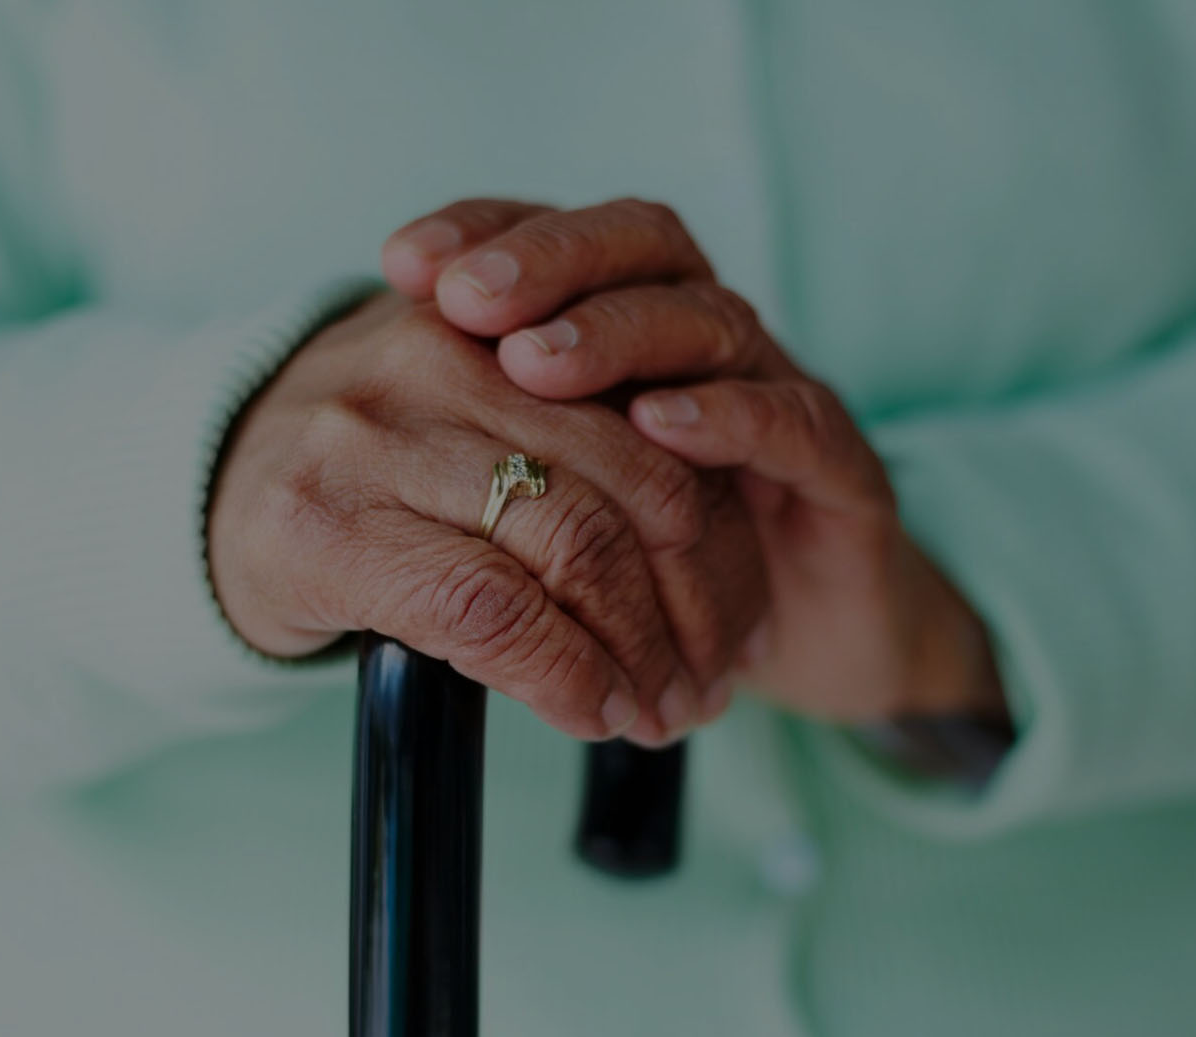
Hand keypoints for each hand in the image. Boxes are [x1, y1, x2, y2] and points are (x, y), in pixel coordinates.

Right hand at [208, 290, 765, 744]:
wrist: (192, 497)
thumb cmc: (362, 472)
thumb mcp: (468, 418)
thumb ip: (574, 444)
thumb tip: (711, 550)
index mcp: (495, 322)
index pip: (660, 421)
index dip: (726, 530)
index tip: (746, 615)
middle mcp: (440, 359)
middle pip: (640, 484)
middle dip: (703, 603)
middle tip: (716, 682)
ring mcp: (377, 439)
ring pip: (578, 547)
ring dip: (646, 654)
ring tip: (666, 711)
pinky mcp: (327, 528)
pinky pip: (492, 609)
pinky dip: (566, 675)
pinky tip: (593, 710)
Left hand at [382, 199, 1004, 719]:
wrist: (812, 645)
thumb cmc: (661, 578)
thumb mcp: (554, 517)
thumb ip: (486, 466)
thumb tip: (355, 439)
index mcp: (637, 335)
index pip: (566, 240)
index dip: (490, 233)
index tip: (404, 262)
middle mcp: (707, 343)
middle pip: (642, 250)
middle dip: (551, 262)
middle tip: (468, 299)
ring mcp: (778, 393)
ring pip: (710, 319)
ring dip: (620, 333)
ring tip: (538, 364)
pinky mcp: (840, 468)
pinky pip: (793, 421)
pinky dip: (730, 415)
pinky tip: (661, 423)